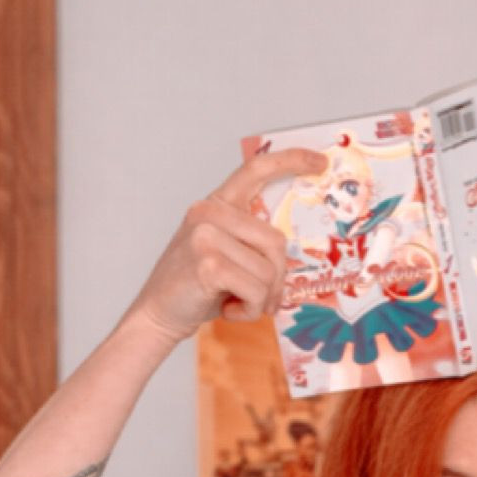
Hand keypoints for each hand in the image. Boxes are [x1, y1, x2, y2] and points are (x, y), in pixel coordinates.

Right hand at [126, 148, 327, 345]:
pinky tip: (229, 311)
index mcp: (215, 205)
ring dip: (262, 299)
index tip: (319, 162)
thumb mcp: (224, 252)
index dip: (291, 161)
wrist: (157, 314)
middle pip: (276, 242)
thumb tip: (292, 249)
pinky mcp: (209, 264)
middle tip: (265, 299)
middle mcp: (209, 213)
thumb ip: (250, 239)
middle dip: (277, 280)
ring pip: (269, 271)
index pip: (255, 170)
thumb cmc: (196, 287)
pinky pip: (257, 290)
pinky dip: (251, 310)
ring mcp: (206, 236)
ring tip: (238, 304)